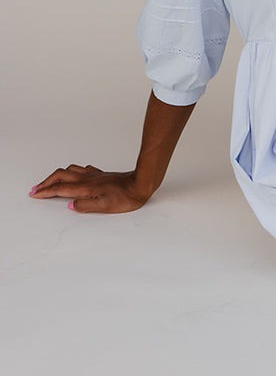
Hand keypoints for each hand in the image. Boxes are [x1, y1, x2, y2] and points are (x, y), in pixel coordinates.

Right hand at [29, 165, 151, 213]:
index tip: (35, 194)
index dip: (46, 191)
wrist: (140, 183)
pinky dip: (71, 171)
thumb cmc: (125, 197)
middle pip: (60, 176)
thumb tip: (70, 205)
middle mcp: (87, 179)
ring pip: (69, 170)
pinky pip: (81, 169)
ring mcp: (94, 175)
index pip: (60, 189)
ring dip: (56, 175)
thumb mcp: (105, 206)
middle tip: (36, 188)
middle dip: (46, 182)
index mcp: (85, 188)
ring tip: (50, 181)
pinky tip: (74, 174)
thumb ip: (86, 205)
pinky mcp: (101, 174)